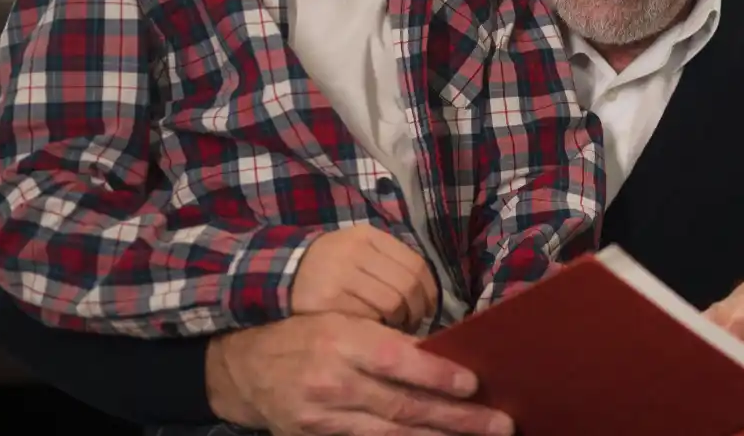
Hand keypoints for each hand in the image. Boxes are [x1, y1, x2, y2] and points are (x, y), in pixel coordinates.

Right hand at [207, 313, 511, 435]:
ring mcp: (322, 417)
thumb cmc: (307, 334)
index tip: (474, 384)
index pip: (397, 360)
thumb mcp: (343, 320)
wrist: (243, 367)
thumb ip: (387, 339)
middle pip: (403, 406)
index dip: (437, 374)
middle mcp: (332, 380)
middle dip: (457, 418)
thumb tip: (447, 353)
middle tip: (500, 423)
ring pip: (390, 433)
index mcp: (342, 338)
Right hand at [291, 225, 438, 329]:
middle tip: (415, 322)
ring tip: (396, 327)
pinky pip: (366, 318)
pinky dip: (377, 327)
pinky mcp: (327, 302)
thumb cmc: (334, 263)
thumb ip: (391, 262)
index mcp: (368, 236)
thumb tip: (429, 294)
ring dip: (400, 320)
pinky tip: (375, 331)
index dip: (429, 290)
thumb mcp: (361, 249)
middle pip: (406, 285)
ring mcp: (340, 276)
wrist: (284, 271)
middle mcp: (355, 252)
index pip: (415, 264)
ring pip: (390, 303)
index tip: (430, 307)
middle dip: (417, 309)